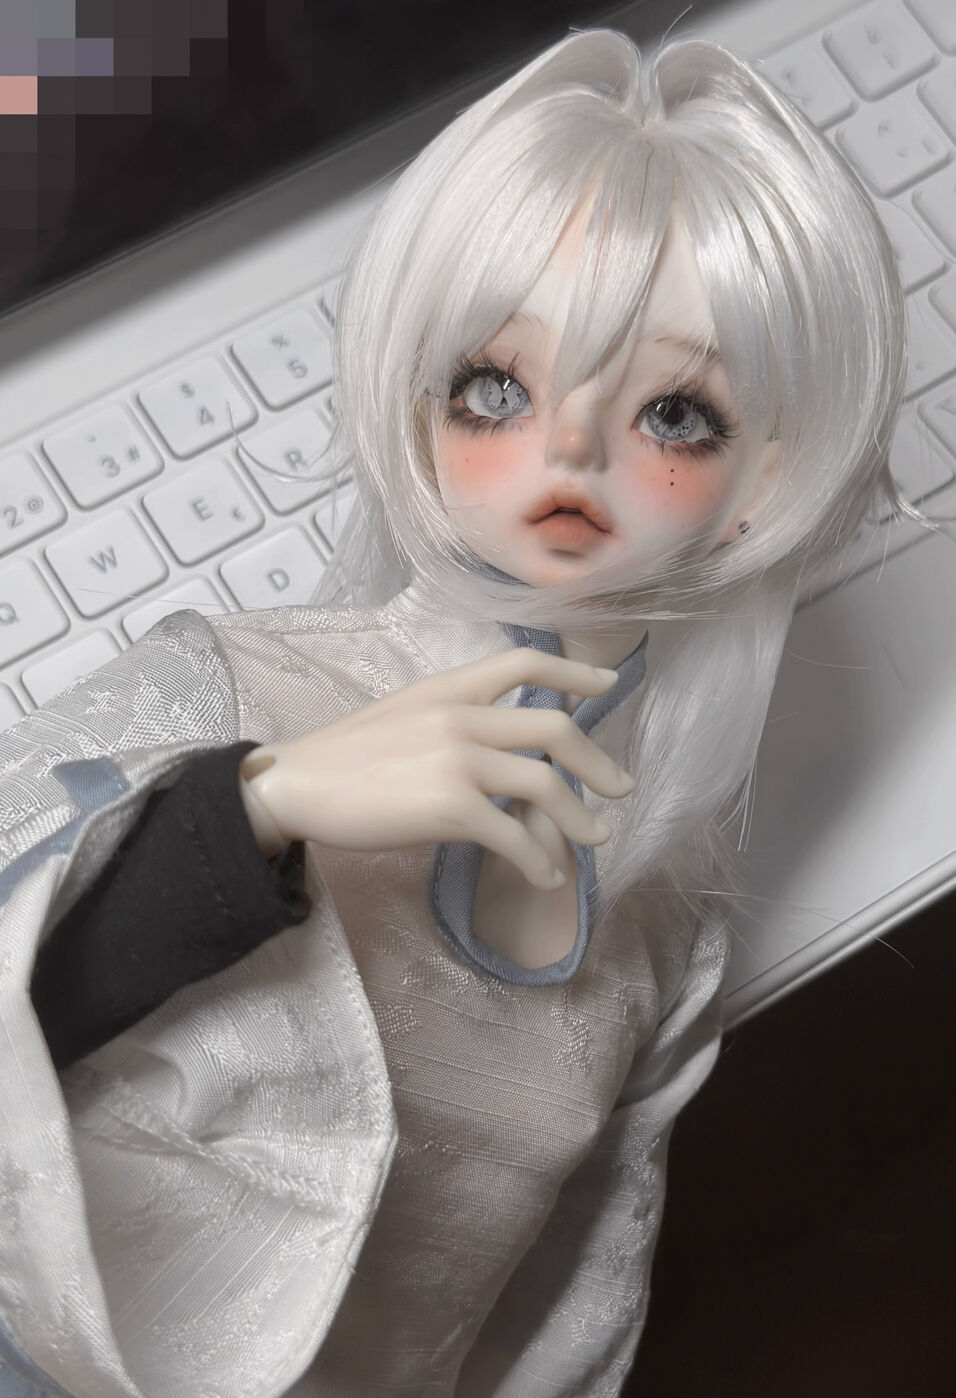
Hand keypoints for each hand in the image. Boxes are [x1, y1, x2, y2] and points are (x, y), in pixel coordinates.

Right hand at [239, 647, 634, 888]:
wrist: (296, 784)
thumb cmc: (344, 757)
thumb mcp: (405, 716)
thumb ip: (455, 722)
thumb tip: (503, 755)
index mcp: (449, 687)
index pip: (524, 662)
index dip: (573, 671)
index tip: (608, 683)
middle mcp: (460, 715)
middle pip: (553, 728)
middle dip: (597, 763)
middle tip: (622, 788)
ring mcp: (457, 760)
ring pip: (544, 784)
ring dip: (580, 817)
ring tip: (595, 839)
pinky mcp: (449, 806)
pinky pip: (514, 836)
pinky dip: (540, 861)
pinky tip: (546, 876)